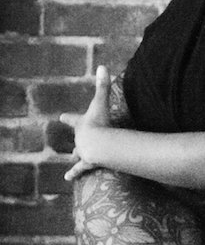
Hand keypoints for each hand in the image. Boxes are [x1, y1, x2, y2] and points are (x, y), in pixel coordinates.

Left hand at [61, 65, 112, 181]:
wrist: (99, 144)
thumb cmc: (100, 124)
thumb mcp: (101, 103)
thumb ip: (103, 85)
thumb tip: (102, 65)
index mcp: (82, 125)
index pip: (73, 120)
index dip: (69, 118)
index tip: (62, 117)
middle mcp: (81, 138)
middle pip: (77, 139)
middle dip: (78, 140)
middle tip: (75, 141)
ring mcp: (84, 151)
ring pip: (78, 154)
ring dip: (77, 156)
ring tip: (73, 160)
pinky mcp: (88, 163)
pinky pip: (79, 169)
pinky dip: (73, 173)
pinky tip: (67, 178)